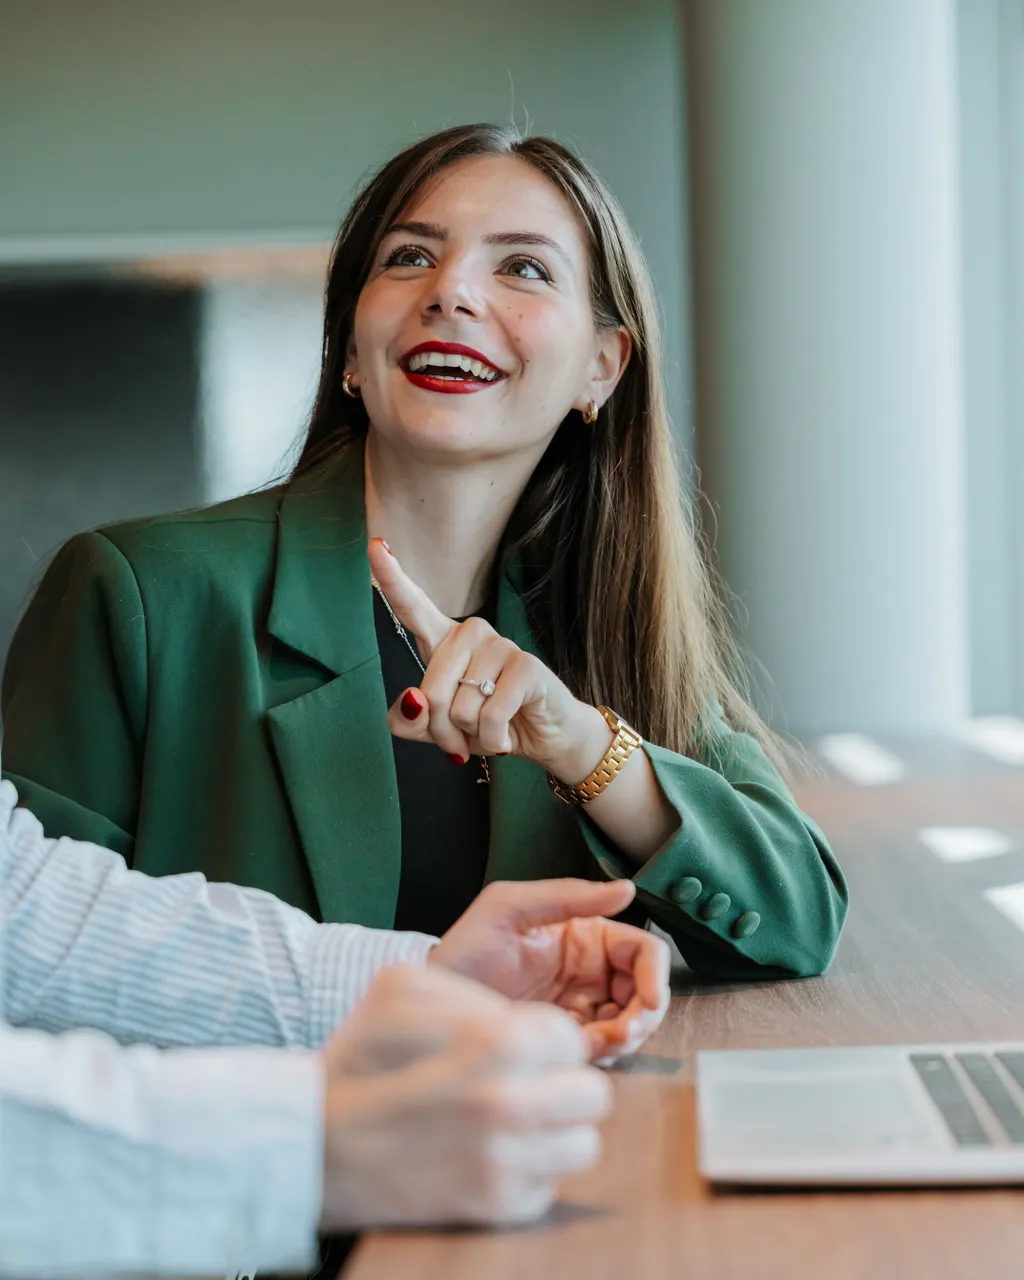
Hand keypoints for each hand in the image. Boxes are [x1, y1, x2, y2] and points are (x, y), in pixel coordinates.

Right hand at [319, 964, 610, 1229]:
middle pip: (592, 1094)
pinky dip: (526, 1174)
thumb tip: (523, 1017)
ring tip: (511, 1122)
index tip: (519, 1048)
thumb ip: (474, 993)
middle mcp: (512, 1106)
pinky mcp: (494, 1208)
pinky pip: (547, 1188)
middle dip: (562, 1085)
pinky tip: (488, 1155)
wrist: (311, 1146)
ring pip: (582, 1146)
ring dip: (553, 1133)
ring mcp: (506, 1164)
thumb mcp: (402, 989)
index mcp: (497, 1043)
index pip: (569, 1038)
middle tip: (524, 1085)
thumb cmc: (357, 1060)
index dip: (545, 1040)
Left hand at [368, 538, 610, 780]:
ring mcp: (500, 644)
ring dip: (471, 737)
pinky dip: (495, 739)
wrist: (543, 737)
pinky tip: (508, 735)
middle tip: (461, 742)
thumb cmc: (486, 725)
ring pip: (460, 709)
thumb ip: (409, 721)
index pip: (412, 605)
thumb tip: (414, 702)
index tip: (375, 546)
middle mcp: (470, 634)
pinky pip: (490, 715)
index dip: (391, 576)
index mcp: (444, 641)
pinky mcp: (526, 665)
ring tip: (491, 733)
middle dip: (442, 733)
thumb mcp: (437, 730)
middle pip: (429, 693)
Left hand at [431, 878, 669, 1060]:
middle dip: (643, 1017)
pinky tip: (573, 1052)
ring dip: (623, 1040)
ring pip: (630, 1027)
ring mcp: (579, 1010)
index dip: (656, 976)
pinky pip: (600, 1052)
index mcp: (585, 936)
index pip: (643, 952)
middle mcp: (590, 974)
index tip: (648, 1003)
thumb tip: (628, 890)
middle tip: (621, 1035)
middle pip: (645, 994)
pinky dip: (598, 1056)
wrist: (432, 1004)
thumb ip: (567, 895)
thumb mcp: (508, 907)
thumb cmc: (465, 947)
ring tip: (591, 1044)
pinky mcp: (564, 1043)